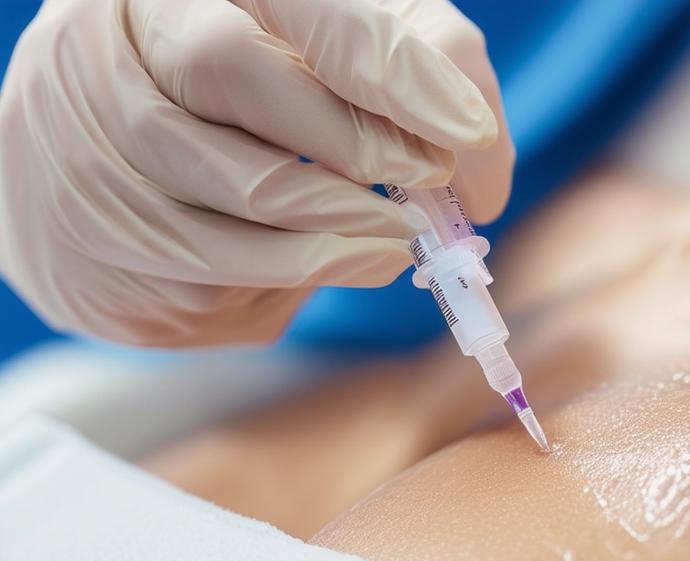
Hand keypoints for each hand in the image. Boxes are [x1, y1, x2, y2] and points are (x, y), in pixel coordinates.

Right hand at [0, 0, 513, 345]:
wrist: (111, 159)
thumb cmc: (253, 94)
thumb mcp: (339, 50)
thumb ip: (425, 73)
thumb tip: (482, 175)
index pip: (300, 5)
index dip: (390, 69)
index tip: (465, 130)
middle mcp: (112, 38)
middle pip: (235, 72)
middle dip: (354, 143)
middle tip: (428, 184)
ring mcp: (80, 135)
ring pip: (229, 189)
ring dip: (337, 232)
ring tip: (395, 243)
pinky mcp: (84, 234)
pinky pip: (204, 272)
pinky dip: (287, 278)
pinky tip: (326, 261)